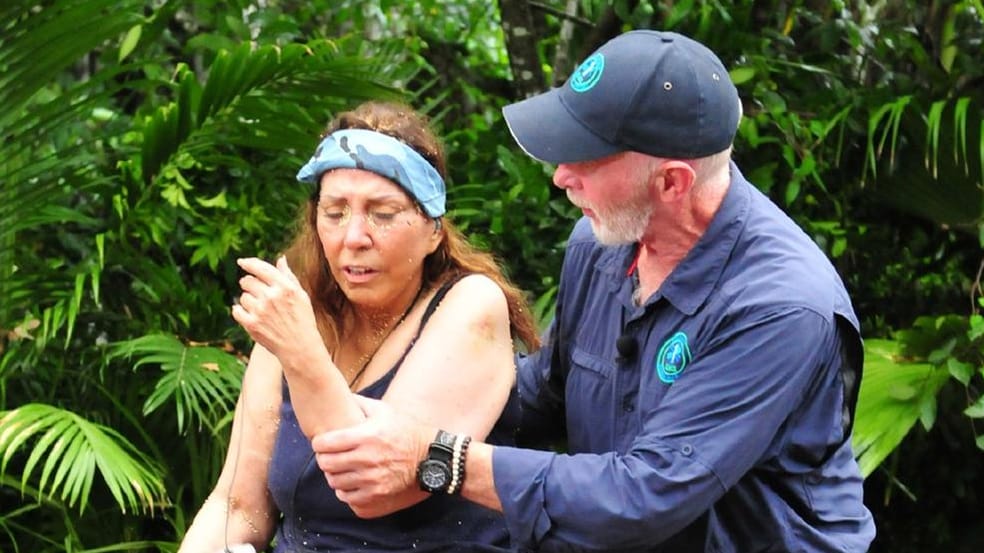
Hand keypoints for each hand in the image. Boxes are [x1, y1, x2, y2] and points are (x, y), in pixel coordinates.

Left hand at [232, 256, 319, 363]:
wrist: (300, 347)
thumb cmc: (302, 319)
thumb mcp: (301, 295)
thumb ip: (288, 276)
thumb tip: (280, 258)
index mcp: (285, 287)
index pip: (261, 268)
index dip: (249, 263)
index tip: (242, 262)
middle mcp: (272, 297)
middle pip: (248, 281)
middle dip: (249, 284)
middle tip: (256, 292)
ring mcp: (260, 311)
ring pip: (243, 296)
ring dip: (248, 300)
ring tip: (260, 310)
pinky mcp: (252, 324)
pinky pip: (236, 310)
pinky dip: (240, 312)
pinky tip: (250, 315)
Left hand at [312, 396, 431, 517]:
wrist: (431, 457)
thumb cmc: (406, 431)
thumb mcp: (385, 412)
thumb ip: (360, 403)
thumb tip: (342, 396)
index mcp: (366, 436)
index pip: (325, 444)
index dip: (319, 443)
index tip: (323, 442)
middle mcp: (367, 459)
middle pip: (326, 464)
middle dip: (324, 459)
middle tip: (330, 456)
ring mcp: (372, 480)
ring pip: (335, 482)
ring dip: (335, 475)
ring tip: (342, 469)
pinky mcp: (377, 495)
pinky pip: (348, 498)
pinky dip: (346, 491)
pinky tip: (352, 482)